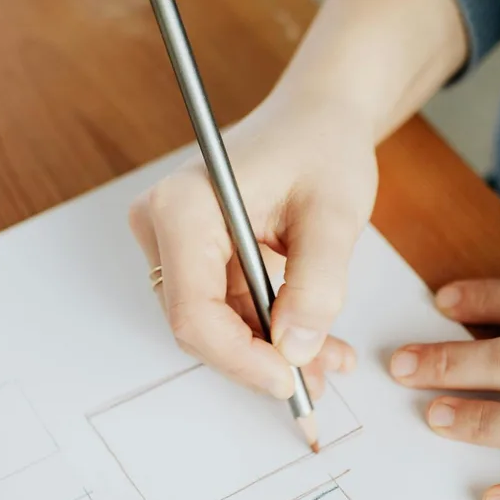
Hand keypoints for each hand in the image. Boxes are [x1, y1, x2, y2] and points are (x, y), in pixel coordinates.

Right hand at [128, 97, 377, 398]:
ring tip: (331, 359)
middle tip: (318, 378)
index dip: (241, 358)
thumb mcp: (335, 214)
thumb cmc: (322, 146)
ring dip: (272, 352)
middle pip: (199, 326)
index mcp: (183, 206)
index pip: (194, 312)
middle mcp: (164, 226)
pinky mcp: (196, 259)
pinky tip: (316, 340)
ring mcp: (176, 245)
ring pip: (217, 328)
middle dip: (259, 360)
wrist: (318, 120)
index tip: (289, 380)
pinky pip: (228, 314)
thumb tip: (295, 350)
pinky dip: (271, 333)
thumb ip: (317, 284)